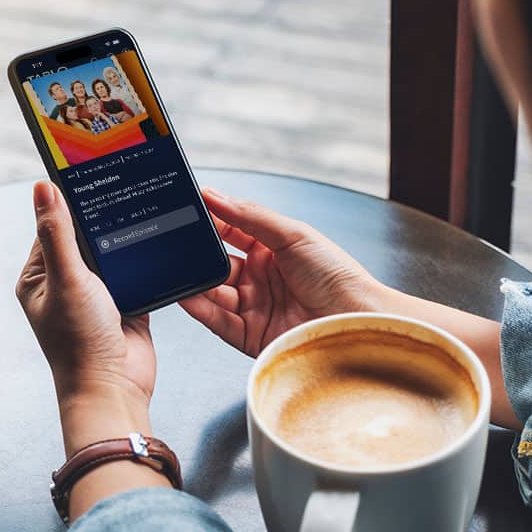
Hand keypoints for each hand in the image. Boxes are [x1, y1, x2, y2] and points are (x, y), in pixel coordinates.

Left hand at [15, 181, 156, 453]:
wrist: (115, 388)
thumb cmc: (80, 342)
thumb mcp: (67, 280)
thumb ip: (57, 233)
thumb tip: (43, 187)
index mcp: (40, 277)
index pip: (52, 226)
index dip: (68, 202)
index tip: (89, 173)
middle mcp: (66, 284)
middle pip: (85, 237)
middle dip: (102, 217)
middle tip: (123, 183)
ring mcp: (98, 294)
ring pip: (113, 252)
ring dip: (125, 237)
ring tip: (143, 206)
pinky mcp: (127, 302)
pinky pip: (137, 270)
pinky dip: (146, 258)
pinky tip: (158, 237)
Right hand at [179, 188, 387, 356]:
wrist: (355, 319)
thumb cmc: (337, 276)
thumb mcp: (293, 234)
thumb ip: (250, 216)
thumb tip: (215, 195)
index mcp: (273, 250)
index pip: (231, 231)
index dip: (211, 222)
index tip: (187, 210)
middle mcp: (262, 278)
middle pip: (218, 264)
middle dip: (197, 256)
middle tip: (176, 244)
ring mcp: (256, 307)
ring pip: (214, 293)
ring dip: (195, 282)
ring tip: (176, 270)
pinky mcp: (251, 336)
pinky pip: (218, 321)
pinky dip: (200, 309)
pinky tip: (187, 296)